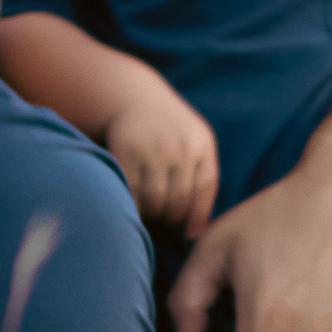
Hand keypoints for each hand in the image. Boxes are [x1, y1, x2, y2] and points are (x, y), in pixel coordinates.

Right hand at [104, 70, 219, 233]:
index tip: (189, 235)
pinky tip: (134, 202)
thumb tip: (197, 232)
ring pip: (155, 201)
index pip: (205, 191)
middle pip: (179, 201)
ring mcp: (152, 148)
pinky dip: (133, 204)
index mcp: (201, 143)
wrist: (135, 97)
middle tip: (165, 221)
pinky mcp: (126, 151)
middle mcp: (180, 146)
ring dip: (152, 213)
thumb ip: (202, 177)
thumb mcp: (195, 141)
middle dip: (172, 218)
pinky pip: (132, 192)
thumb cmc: (170, 130)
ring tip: (151, 209)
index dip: (197, 218)